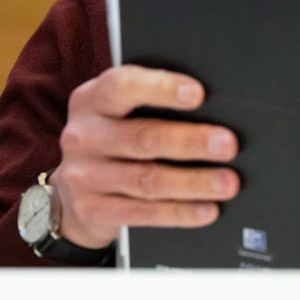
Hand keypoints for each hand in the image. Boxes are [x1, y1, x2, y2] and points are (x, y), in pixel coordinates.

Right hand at [49, 65, 239, 248]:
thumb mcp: (119, 111)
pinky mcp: (93, 211)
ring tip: (227, 182)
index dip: (161, 88)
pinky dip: (180, 213)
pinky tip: (206, 210)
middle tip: (228, 145)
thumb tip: (213, 109)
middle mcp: (84, 136)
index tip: (198, 93)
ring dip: (193, 183)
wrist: (71, 189)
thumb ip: (153, 104)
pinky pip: (143, 213)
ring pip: (147, 180)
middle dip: (191, 141)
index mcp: (92, 99)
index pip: (123, 86)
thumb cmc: (113, 135)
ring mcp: (85, 176)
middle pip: (143, 138)